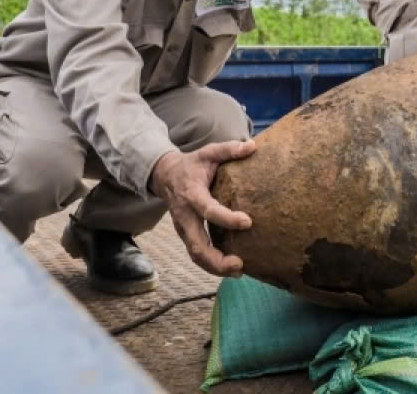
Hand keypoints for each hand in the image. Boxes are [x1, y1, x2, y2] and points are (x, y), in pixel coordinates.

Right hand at [149, 139, 256, 275]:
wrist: (165, 176)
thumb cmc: (192, 165)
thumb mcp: (208, 152)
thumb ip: (229, 149)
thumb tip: (252, 146)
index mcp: (192, 195)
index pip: (208, 210)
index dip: (226, 218)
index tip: (247, 222)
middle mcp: (185, 216)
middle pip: (197, 245)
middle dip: (217, 259)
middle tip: (239, 263)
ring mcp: (184, 229)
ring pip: (195, 255)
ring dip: (215, 267)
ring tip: (239, 271)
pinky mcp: (187, 235)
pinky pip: (197, 254)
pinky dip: (212, 265)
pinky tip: (231, 269)